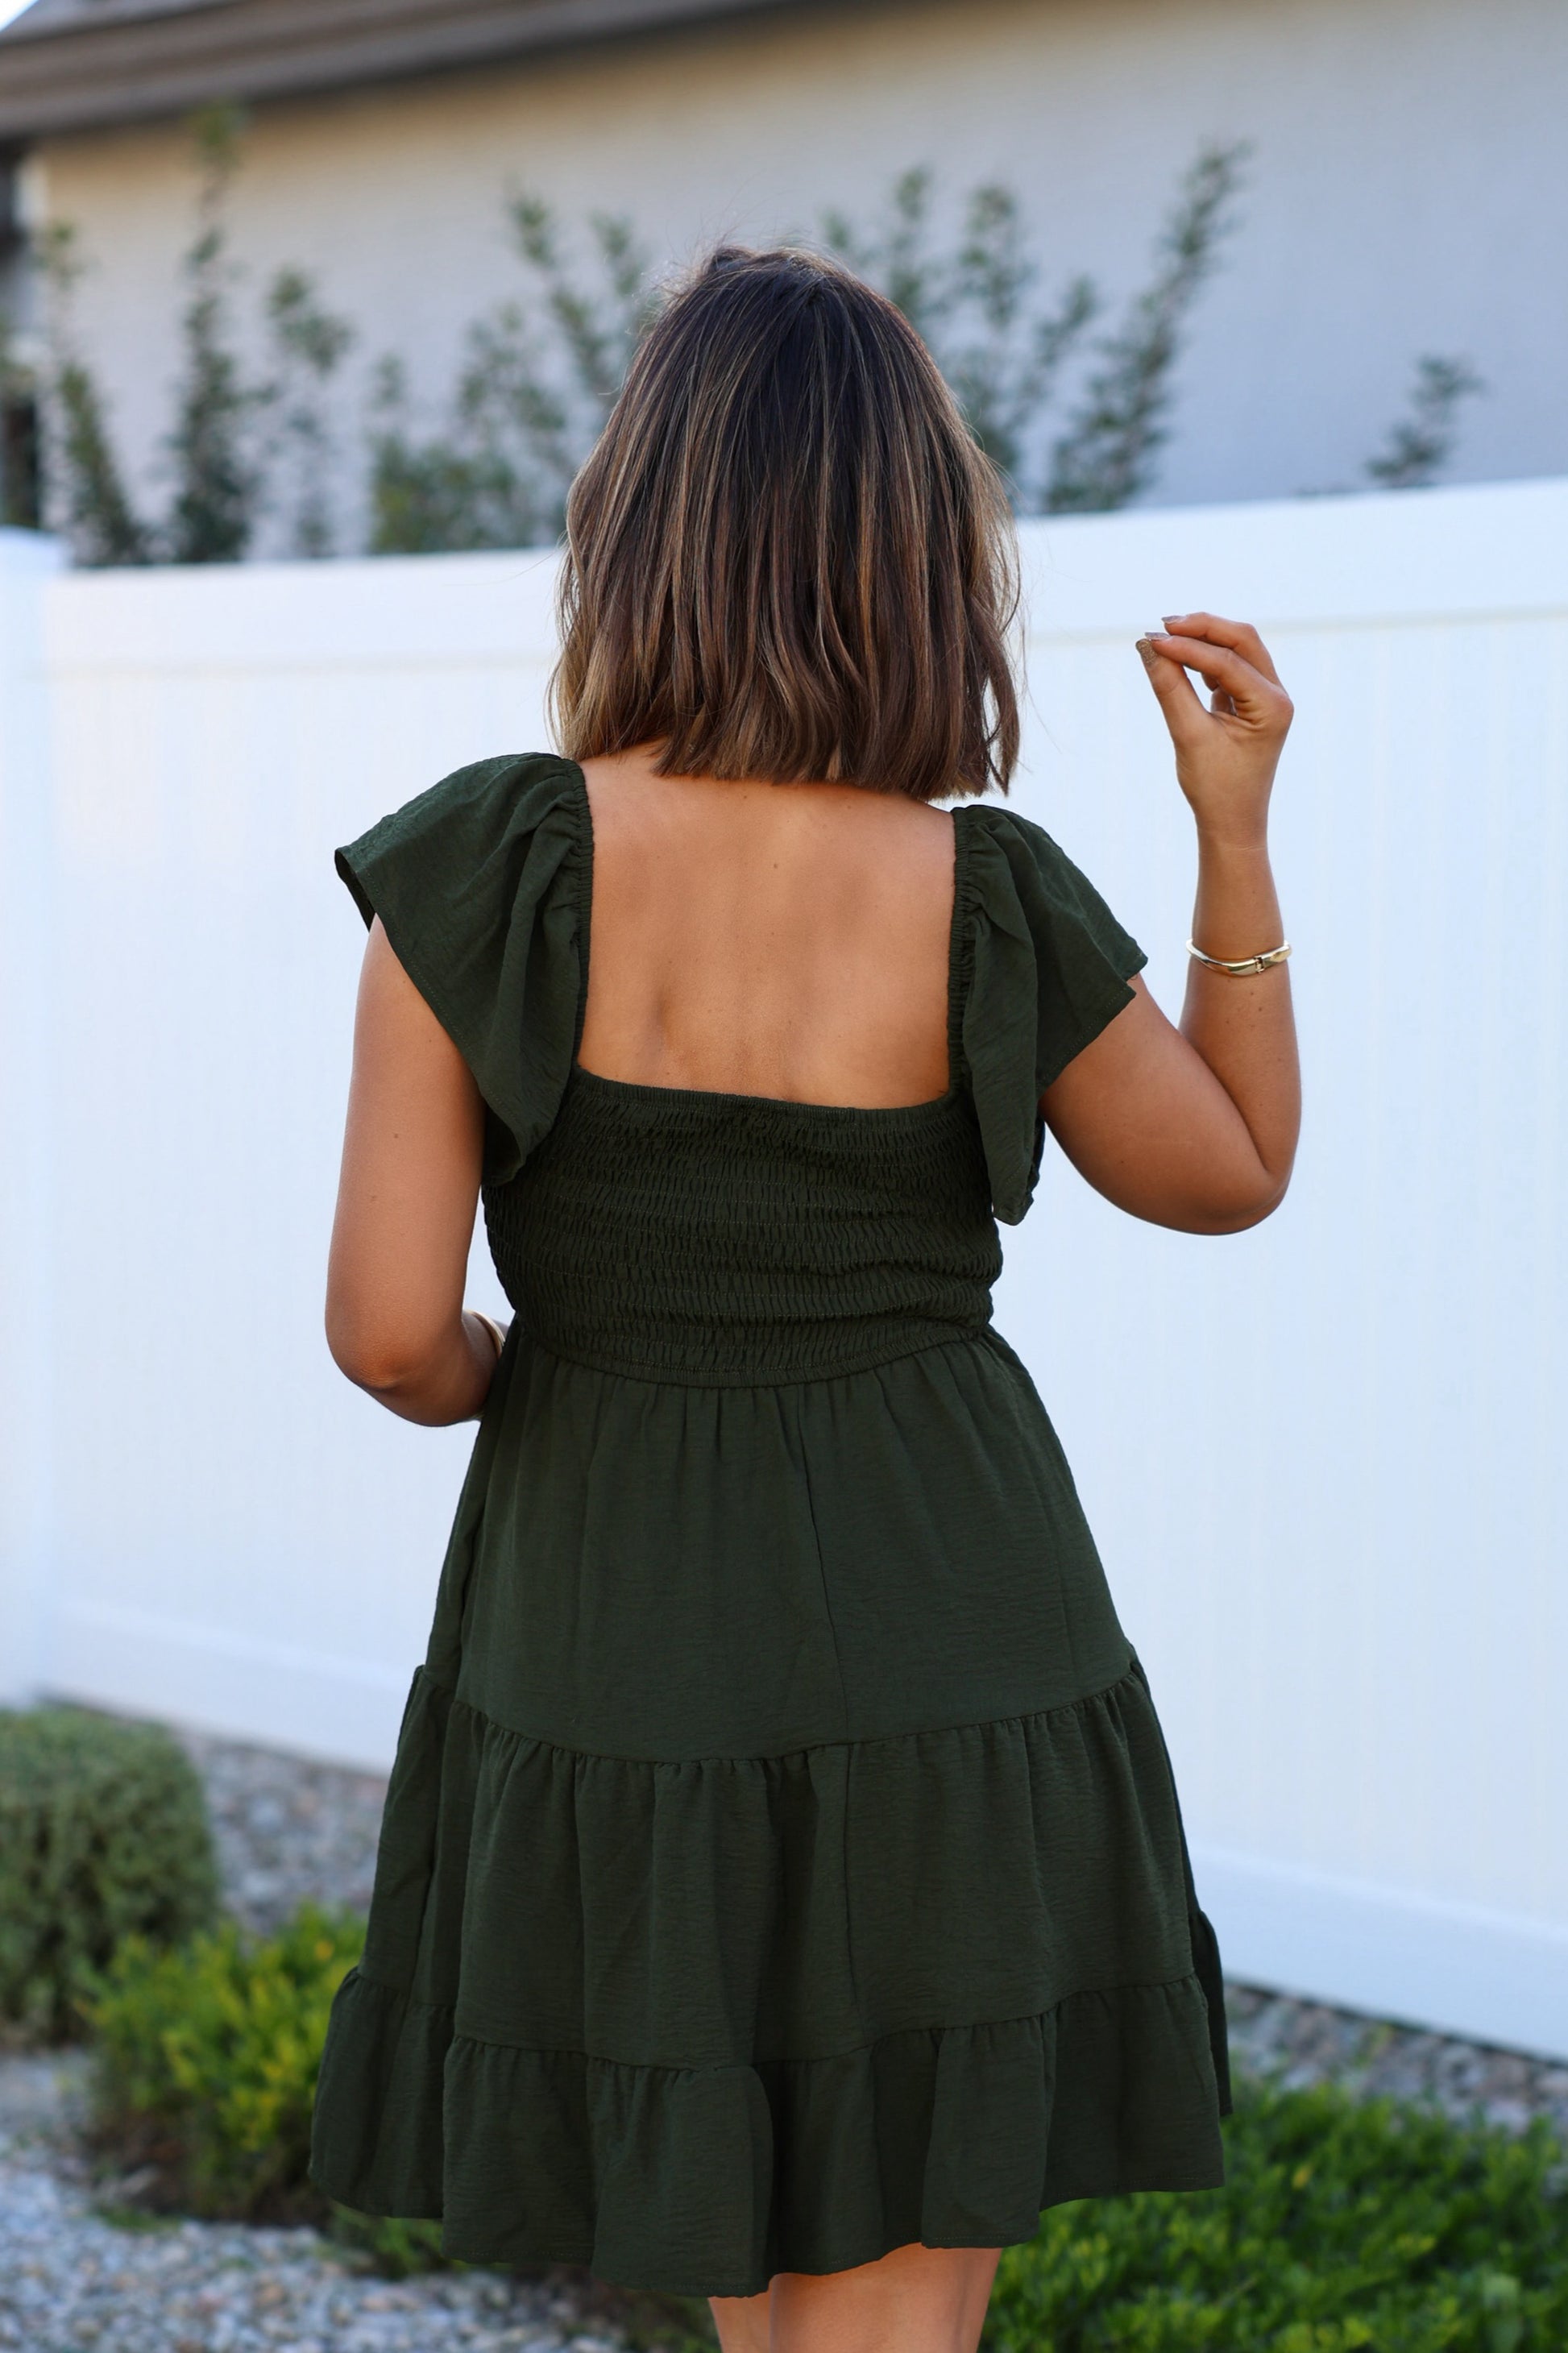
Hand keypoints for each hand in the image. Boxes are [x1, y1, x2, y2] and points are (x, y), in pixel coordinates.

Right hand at [1136, 612, 1291, 847]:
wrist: (1231, 824)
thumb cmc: (1215, 789)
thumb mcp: (1188, 736)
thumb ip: (1170, 688)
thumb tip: (1148, 647)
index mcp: (1272, 706)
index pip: (1227, 661)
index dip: (1187, 647)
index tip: (1151, 640)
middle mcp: (1277, 695)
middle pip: (1242, 640)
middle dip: (1203, 629)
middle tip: (1163, 625)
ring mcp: (1266, 697)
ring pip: (1238, 649)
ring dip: (1204, 640)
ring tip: (1166, 638)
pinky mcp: (1250, 702)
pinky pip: (1229, 668)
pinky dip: (1205, 659)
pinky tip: (1180, 660)